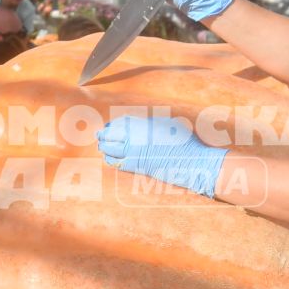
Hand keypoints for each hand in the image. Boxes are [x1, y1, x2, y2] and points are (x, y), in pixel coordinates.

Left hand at [96, 114, 225, 197]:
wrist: (188, 160)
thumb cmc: (183, 142)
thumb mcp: (168, 124)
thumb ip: (152, 123)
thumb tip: (144, 123)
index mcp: (142, 124)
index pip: (119, 123)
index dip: (112, 125)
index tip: (109, 126)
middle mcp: (134, 137)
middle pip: (110, 134)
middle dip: (103, 135)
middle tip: (99, 135)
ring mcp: (133, 152)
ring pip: (109, 149)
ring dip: (104, 147)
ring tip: (101, 146)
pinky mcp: (135, 166)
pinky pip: (116, 163)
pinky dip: (110, 159)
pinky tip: (109, 159)